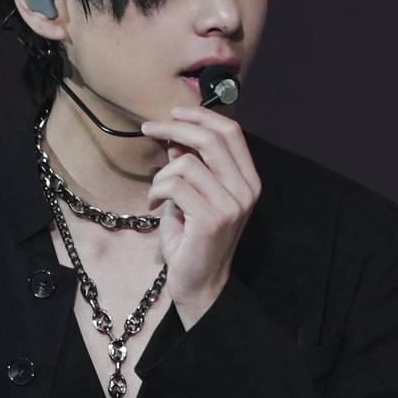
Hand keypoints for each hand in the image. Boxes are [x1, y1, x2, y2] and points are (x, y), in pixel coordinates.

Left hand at [141, 104, 260, 328]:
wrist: (198, 284)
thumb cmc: (193, 240)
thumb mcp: (192, 196)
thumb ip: (190, 166)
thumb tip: (175, 136)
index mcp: (248, 181)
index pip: (231, 133)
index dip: (200, 117)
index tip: (173, 113)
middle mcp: (246, 190)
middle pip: (211, 139)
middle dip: (175, 128)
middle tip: (149, 128)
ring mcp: (231, 205)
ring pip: (187, 163)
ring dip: (162, 174)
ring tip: (157, 193)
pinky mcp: (211, 218)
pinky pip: (175, 185)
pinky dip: (157, 191)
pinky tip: (154, 206)